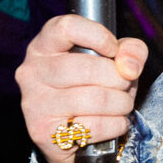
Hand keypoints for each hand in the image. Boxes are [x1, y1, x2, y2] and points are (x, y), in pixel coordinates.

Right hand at [17, 15, 148, 162]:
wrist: (75, 134)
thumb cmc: (94, 87)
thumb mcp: (115, 61)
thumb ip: (131, 51)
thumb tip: (129, 66)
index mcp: (44, 46)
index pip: (66, 27)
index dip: (99, 36)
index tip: (113, 50)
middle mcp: (31, 72)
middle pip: (86, 67)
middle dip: (118, 78)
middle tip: (124, 85)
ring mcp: (34, 104)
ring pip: (95, 99)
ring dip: (121, 103)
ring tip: (122, 104)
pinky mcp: (43, 133)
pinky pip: (94, 127)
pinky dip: (116, 125)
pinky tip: (113, 123)